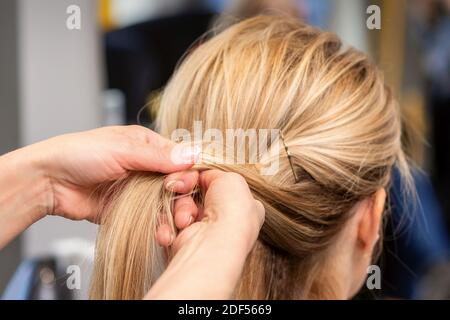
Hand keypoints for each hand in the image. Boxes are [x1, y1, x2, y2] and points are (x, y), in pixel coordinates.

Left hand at [20, 125, 198, 221]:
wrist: (49, 181)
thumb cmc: (80, 154)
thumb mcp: (122, 150)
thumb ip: (158, 156)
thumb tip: (193, 155)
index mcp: (149, 146)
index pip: (181, 160)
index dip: (187, 174)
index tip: (184, 186)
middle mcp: (147, 167)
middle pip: (178, 184)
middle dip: (184, 199)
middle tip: (184, 214)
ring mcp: (140, 190)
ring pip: (168, 203)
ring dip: (174, 215)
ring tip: (176, 227)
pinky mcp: (131, 210)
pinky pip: (152, 219)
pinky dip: (159, 227)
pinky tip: (163, 235)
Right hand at [147, 170, 264, 298]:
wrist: (213, 244)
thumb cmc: (230, 211)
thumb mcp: (232, 178)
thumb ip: (215, 173)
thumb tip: (203, 175)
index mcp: (242, 206)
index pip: (218, 185)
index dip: (203, 178)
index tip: (193, 175)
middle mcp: (225, 220)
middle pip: (195, 194)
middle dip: (185, 191)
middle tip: (180, 188)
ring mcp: (205, 232)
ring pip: (180, 207)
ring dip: (179, 209)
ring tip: (184, 220)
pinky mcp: (185, 242)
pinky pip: (169, 224)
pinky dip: (167, 226)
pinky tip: (172, 232)